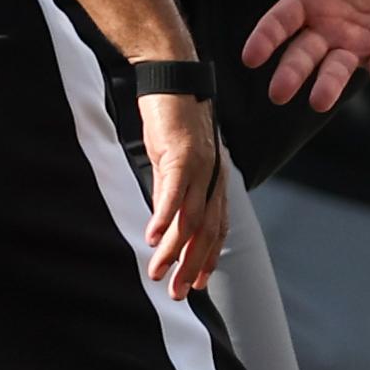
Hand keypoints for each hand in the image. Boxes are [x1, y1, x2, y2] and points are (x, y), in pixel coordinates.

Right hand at [137, 91, 225, 296]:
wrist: (172, 76)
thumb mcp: (173, 160)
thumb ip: (172, 191)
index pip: (217, 228)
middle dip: (193, 266)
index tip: (199, 285)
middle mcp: (212, 176)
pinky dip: (163, 216)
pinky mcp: (181, 152)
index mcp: (213, 179)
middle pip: (207, 231)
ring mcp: (199, 165)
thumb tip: (164, 222)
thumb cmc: (172, 118)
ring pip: (190, 217)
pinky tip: (152, 236)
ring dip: (174, 249)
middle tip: (178, 293)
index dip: (210, 258)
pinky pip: (173, 191)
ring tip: (158, 272)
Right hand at [239, 0, 369, 108]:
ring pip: (335, 68)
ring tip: (319, 100)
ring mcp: (354, 43)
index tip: (250, 57)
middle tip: (279, 93)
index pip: (281, 20)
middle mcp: (326, 27)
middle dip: (291, 72)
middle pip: (303, 53)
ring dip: (328, 84)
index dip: (266, 38)